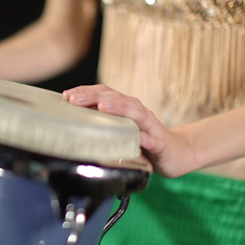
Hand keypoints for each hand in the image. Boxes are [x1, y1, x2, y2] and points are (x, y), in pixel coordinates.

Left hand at [63, 85, 195, 177]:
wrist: (178, 153)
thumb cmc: (143, 140)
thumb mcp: (120, 128)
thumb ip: (102, 122)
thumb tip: (73, 121)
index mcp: (126, 107)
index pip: (104, 93)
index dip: (86, 92)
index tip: (66, 95)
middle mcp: (138, 112)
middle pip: (116, 99)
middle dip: (94, 97)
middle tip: (74, 99)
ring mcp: (150, 127)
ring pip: (134, 113)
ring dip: (118, 108)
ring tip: (102, 107)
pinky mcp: (161, 144)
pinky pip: (153, 140)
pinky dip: (145, 138)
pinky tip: (137, 138)